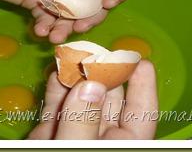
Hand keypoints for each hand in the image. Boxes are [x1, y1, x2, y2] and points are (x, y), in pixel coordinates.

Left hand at [0, 0, 133, 43]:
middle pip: (94, 6)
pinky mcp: (40, 7)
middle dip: (87, 20)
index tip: (106, 5)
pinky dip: (48, 28)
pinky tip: (38, 30)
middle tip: (76, 28)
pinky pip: (52, 22)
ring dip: (65, 29)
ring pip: (72, 18)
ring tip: (51, 34)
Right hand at [27, 60, 157, 139]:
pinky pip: (54, 106)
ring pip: (80, 99)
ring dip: (78, 75)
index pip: (140, 114)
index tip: (142, 61)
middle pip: (109, 100)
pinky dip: (55, 87)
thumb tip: (93, 86)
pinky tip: (57, 69)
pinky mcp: (48, 133)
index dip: (143, 87)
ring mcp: (72, 133)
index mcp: (120, 145)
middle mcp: (99, 137)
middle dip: (106, 73)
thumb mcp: (77, 151)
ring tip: (77, 52)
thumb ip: (82, 123)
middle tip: (100, 49)